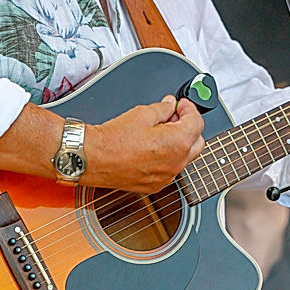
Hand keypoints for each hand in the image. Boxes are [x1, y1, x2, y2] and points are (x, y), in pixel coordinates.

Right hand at [84, 96, 204, 193]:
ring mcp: (166, 177)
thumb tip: (170, 105)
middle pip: (197, 142)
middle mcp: (175, 163)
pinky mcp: (155, 185)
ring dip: (179, 143)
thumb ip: (163, 109)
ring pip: (185, 157)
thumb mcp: (142, 114)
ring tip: (160, 130)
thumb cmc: (113, 140)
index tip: (181, 105)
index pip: (197, 123)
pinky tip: (153, 147)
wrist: (92, 159)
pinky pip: (170, 169)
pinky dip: (168, 157)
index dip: (189, 109)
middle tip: (173, 116)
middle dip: (189, 127)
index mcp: (177, 143)